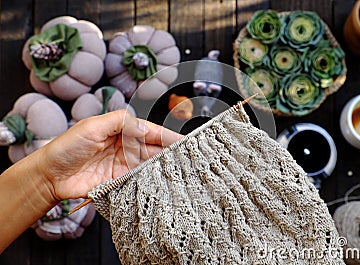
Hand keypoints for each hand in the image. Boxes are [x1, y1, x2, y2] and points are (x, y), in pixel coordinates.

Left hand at [38, 109, 181, 200]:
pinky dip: (153, 178)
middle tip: (189, 155)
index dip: (167, 135)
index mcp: (120, 129)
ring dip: (165, 165)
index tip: (184, 140)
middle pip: (153, 147)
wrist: (50, 175)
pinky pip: (141, 178)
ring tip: (182, 167)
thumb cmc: (67, 147)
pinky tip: (164, 179)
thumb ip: (121, 122)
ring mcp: (124, 163)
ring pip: (150, 163)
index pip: (149, 130)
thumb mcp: (93, 126)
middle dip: (170, 150)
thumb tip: (145, 127)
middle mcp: (125, 145)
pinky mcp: (120, 180)